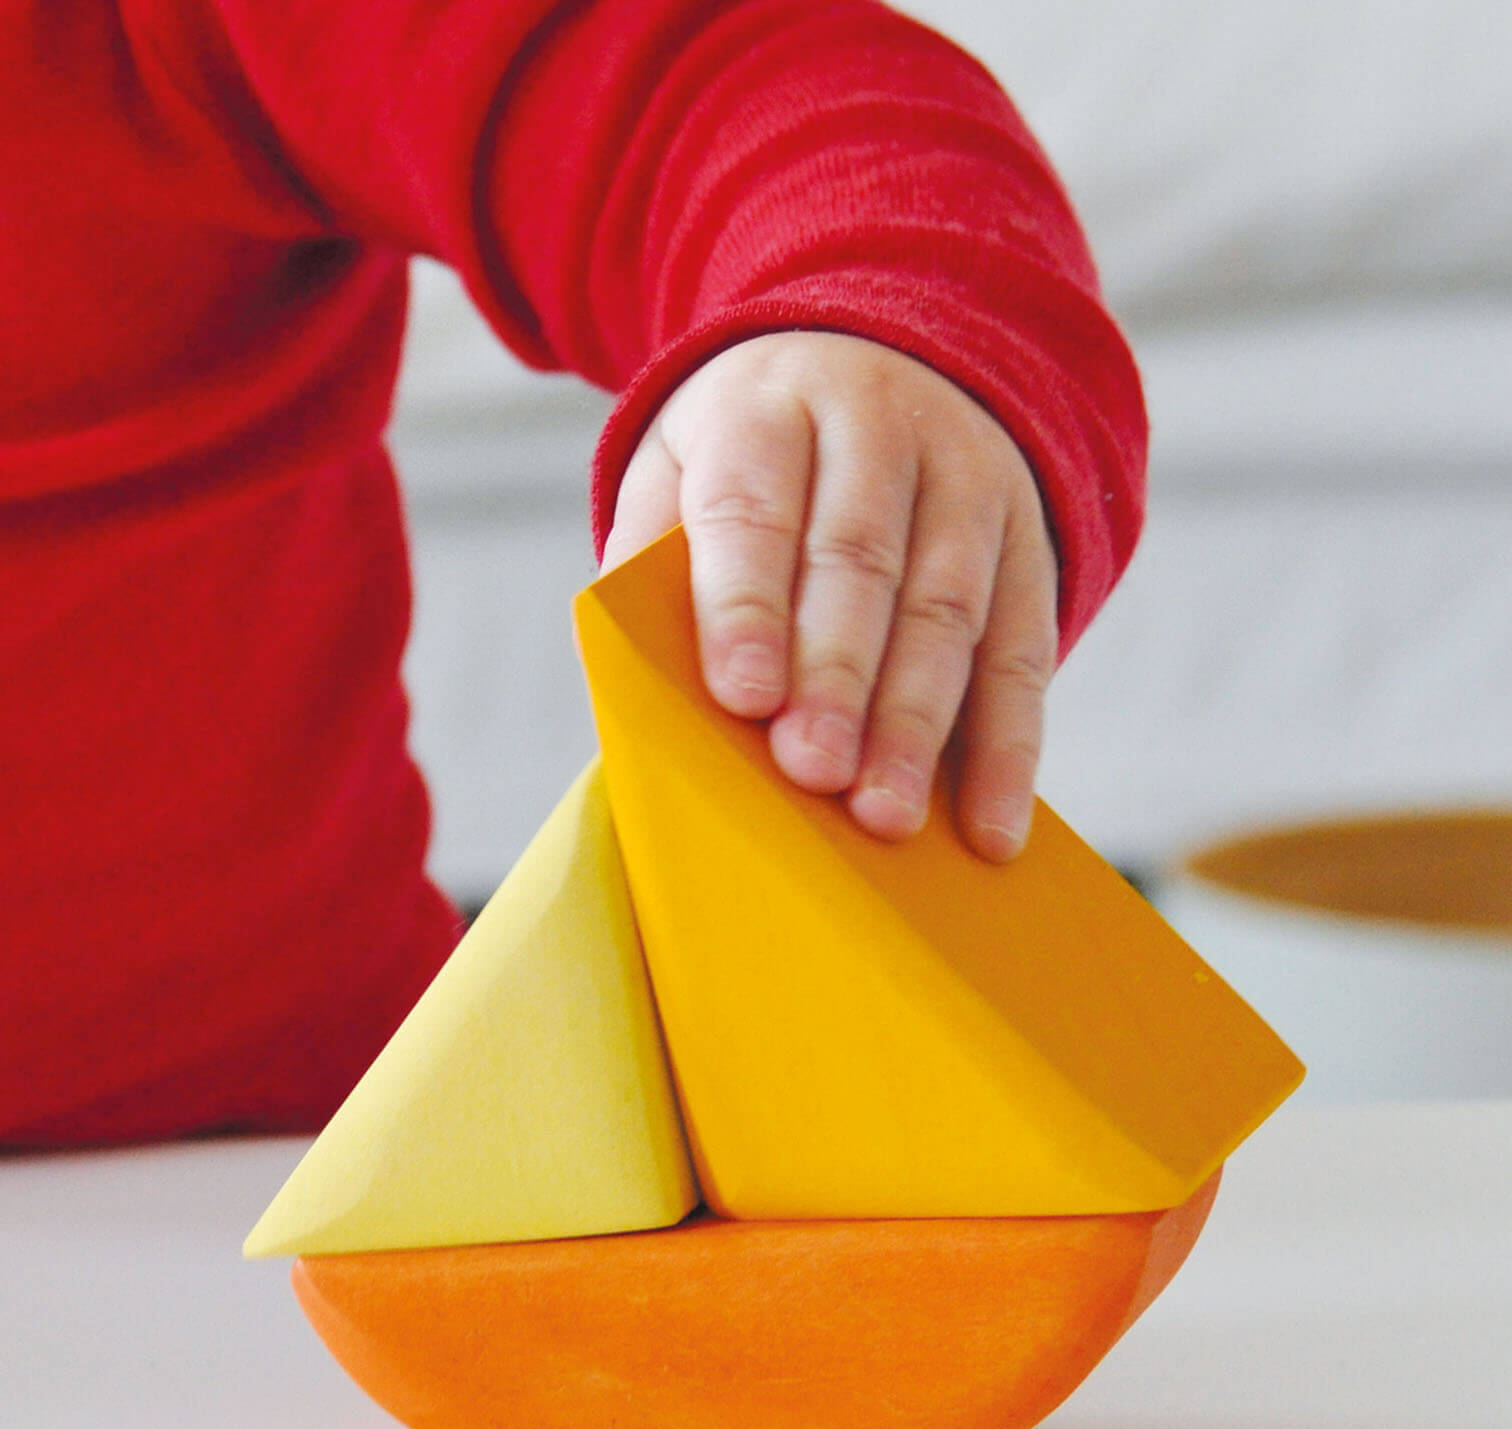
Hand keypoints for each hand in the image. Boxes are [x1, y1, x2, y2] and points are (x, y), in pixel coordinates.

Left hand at [604, 330, 1057, 861]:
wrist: (881, 361)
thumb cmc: (753, 459)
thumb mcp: (679, 465)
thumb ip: (651, 556)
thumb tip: (639, 682)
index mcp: (768, 408)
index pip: (754, 507)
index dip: (748, 604)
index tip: (744, 697)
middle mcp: (878, 429)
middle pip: (860, 562)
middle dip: (837, 677)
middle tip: (814, 771)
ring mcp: (966, 482)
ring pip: (949, 609)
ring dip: (917, 723)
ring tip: (885, 815)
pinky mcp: (1027, 545)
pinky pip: (1024, 653)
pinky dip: (1010, 749)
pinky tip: (988, 828)